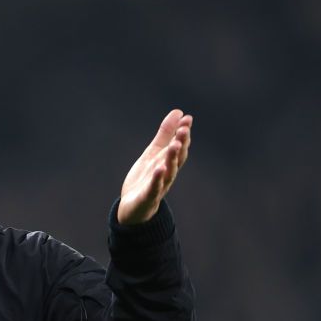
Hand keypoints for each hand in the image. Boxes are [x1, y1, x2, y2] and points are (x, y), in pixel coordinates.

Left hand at [117, 109, 191, 224]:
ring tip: (175, 145)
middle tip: (184, 129)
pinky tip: (159, 168)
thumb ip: (165, 134)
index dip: (184, 134)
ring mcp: (159, 186)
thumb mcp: (154, 153)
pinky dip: (157, 179)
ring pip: (169, 172)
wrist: (133, 207)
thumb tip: (179, 112)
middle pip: (177, 158)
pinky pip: (154, 187)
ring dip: (172, 158)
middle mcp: (167, 173)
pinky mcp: (148, 196)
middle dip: (181, 144)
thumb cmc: (147, 178)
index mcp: (168, 162)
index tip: (187, 119)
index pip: (180, 147)